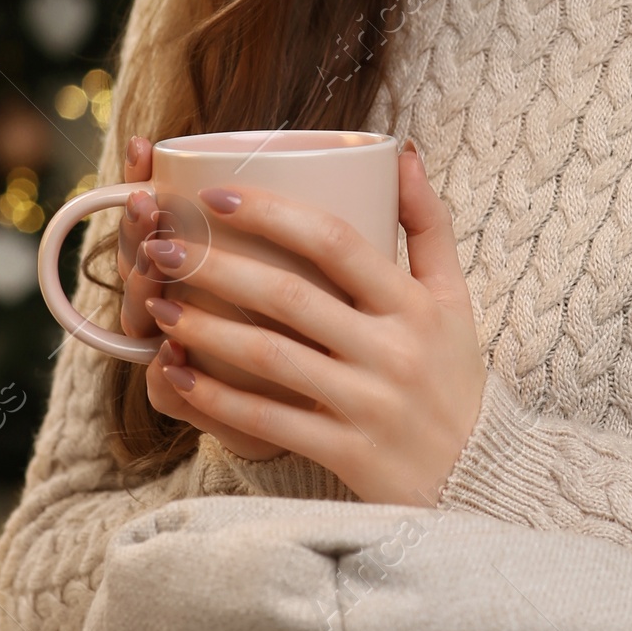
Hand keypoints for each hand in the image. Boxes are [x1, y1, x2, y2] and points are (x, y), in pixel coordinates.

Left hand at [140, 143, 487, 506]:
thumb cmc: (453, 378)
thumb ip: (428, 224)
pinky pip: (270, 421)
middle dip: (216, 267)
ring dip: (206, 329)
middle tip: (162, 246)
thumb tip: (404, 152)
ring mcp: (367, 403)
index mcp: (414, 304)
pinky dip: (218, 399)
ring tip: (156, 306)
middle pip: (290, 296)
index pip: (337, 241)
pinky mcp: (346, 451)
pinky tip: (177, 376)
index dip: (272, 213)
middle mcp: (391, 349)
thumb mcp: (455, 298)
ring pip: (271, 358)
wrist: (475, 478)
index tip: (215, 195)